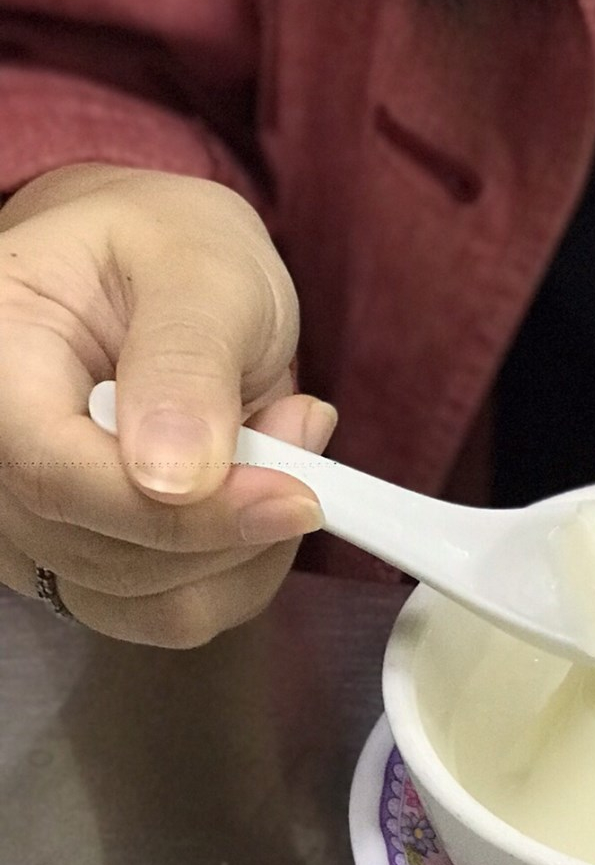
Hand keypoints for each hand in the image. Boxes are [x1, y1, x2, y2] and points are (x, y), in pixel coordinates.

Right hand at [0, 163, 329, 643]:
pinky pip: (167, 614)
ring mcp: (27, 519)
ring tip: (280, 445)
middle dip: (233, 518)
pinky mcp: (81, 562)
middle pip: (102, 551)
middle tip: (298, 428)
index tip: (294, 496)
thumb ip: (187, 362)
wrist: (161, 272)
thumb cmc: (172, 250)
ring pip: (143, 601)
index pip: (54, 474)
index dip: (178, 510)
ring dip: (245, 547)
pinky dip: (239, 574)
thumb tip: (171, 477)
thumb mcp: (201, 269)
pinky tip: (261, 498)